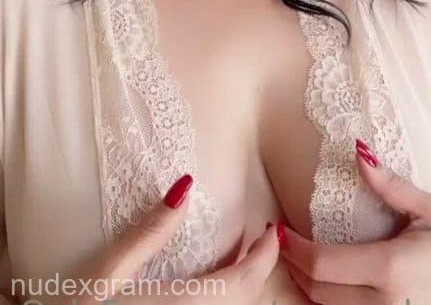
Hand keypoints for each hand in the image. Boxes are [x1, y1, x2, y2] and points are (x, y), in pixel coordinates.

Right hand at [55, 174, 279, 303]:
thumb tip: (185, 187)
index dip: (266, 255)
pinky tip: (209, 290)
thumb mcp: (109, 271)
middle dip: (256, 270)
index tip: (272, 230)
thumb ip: (150, 233)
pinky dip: (225, 304)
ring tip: (235, 262)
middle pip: (246, 302)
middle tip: (255, 239)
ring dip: (242, 291)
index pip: (246, 282)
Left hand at [281, 139, 430, 304]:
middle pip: (317, 291)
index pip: (322, 264)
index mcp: (390, 269)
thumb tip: (359, 153)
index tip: (277, 229)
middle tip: (283, 242)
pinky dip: (328, 304)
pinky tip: (327, 284)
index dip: (292, 248)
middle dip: (293, 266)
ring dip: (307, 288)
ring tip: (299, 260)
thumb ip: (393, 186)